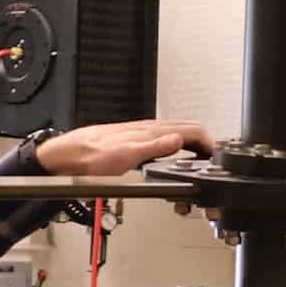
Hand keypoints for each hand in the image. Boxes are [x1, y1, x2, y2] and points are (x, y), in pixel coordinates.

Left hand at [35, 119, 214, 175]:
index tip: (217, 154)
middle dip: (204, 141)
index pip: (189, 129)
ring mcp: (140, 134)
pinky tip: (175, 152)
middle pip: (185, 129)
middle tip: (215, 156)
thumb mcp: (126, 156)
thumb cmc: (90, 158)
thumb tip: (179, 141)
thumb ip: (154, 148)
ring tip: (202, 155)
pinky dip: (177, 145)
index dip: (208, 141)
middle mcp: (146, 129)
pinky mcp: (134, 141)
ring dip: (192, 143)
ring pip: (175, 133)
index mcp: (149, 131)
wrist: (68, 157)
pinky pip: (163, 139)